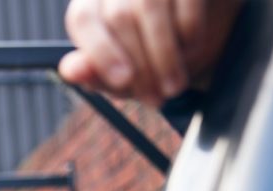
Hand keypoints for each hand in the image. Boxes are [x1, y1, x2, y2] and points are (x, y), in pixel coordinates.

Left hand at [59, 0, 242, 104]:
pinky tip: (192, 49)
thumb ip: (97, 73)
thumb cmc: (151, 52)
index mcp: (92, 3)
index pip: (83, 19)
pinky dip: (190, 30)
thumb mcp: (123, 73)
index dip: (101, 52)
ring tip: (175, 86)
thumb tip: (71, 71)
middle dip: (140, 67)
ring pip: (150, 5)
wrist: (201, 28)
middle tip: (157, 99)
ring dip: (165, 55)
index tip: (122, 81)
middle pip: (120, 18)